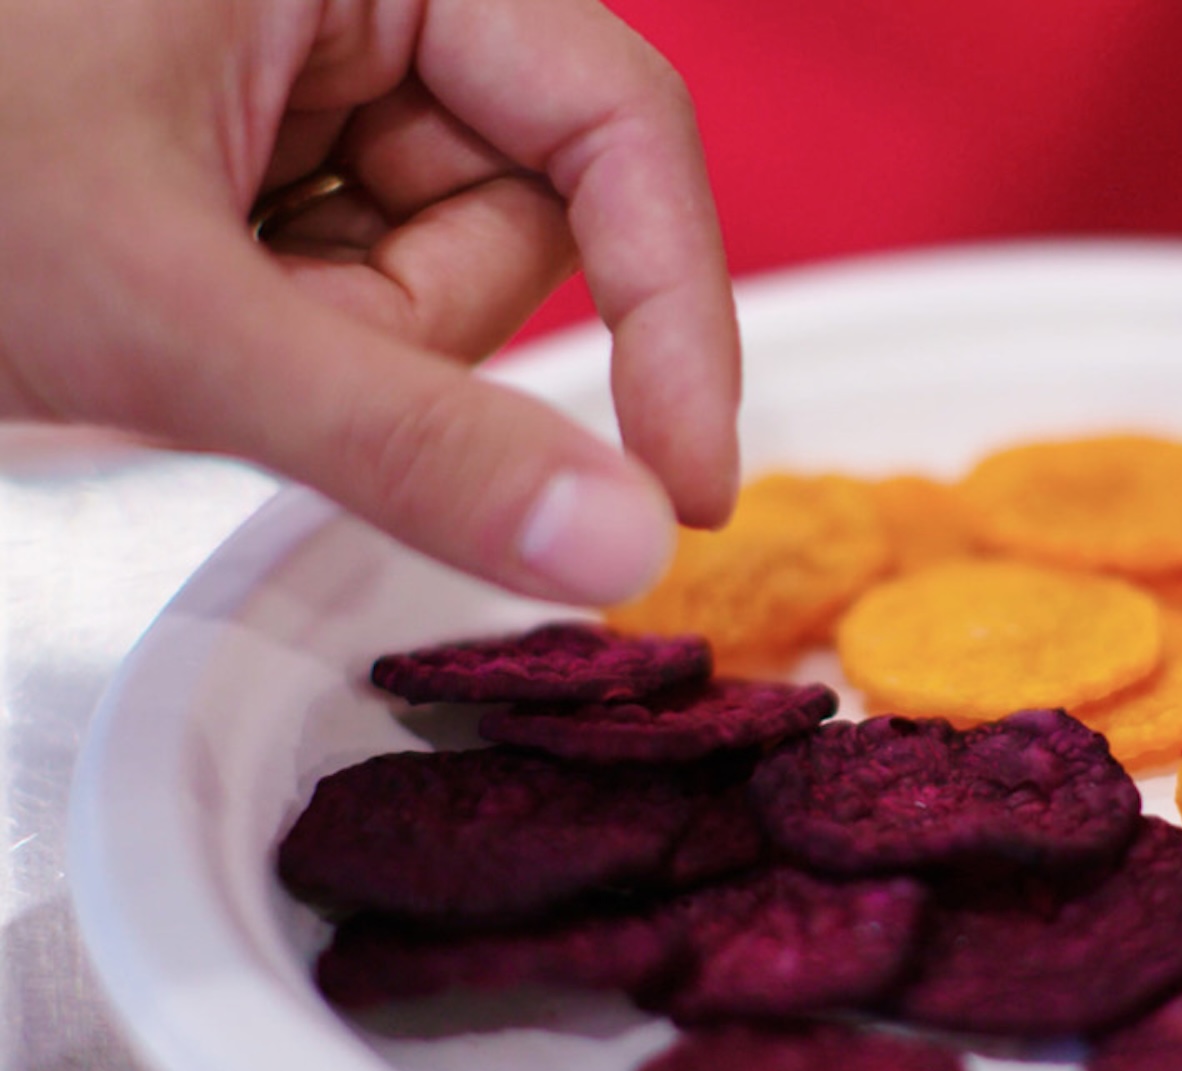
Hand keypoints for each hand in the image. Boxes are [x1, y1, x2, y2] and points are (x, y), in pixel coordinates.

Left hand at [0, 0, 738, 604]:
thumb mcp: (156, 302)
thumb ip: (405, 433)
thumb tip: (618, 541)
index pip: (622, 125)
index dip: (678, 311)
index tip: (681, 486)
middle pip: (523, 215)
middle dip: (399, 321)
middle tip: (230, 328)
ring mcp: (318, 72)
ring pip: (438, 272)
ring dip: (322, 337)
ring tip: (158, 298)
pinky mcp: (268, 149)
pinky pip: (359, 286)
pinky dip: (278, 331)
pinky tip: (154, 289)